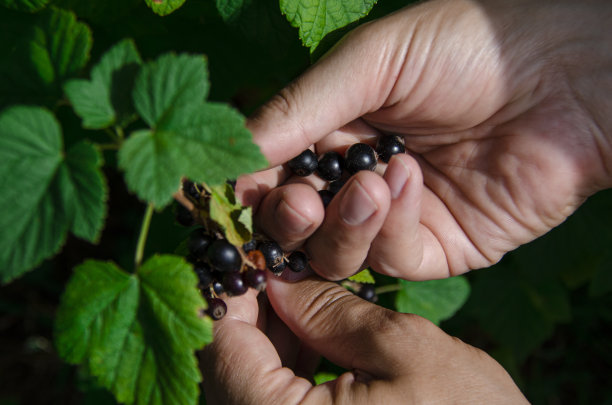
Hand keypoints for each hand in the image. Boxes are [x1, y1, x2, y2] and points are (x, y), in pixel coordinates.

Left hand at [200, 276, 527, 403]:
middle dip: (255, 308)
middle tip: (288, 265)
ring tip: (308, 294)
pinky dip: (290, 369)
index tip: (259, 250)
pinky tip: (319, 337)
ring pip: (249, 384)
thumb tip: (278, 277)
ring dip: (273, 337)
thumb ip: (332, 311)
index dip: (233, 287)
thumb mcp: (407, 352)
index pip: (220, 343)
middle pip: (230, 364)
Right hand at [238, 0, 611, 280]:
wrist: (565, 74)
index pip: (272, 173)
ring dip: (343, 225)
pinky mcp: (435, 248)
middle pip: (298, 226)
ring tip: (372, 182)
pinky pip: (392, 259)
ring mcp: (394, 219)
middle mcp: (355, 179)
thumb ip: (299, 108)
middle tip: (299, 201)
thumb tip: (230, 152)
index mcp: (334, 131)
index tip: (228, 198)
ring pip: (337, 254)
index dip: (249, 189)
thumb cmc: (463, 48)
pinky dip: (393, 226)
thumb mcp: (371, 61)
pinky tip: (413, 181)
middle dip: (290, 219)